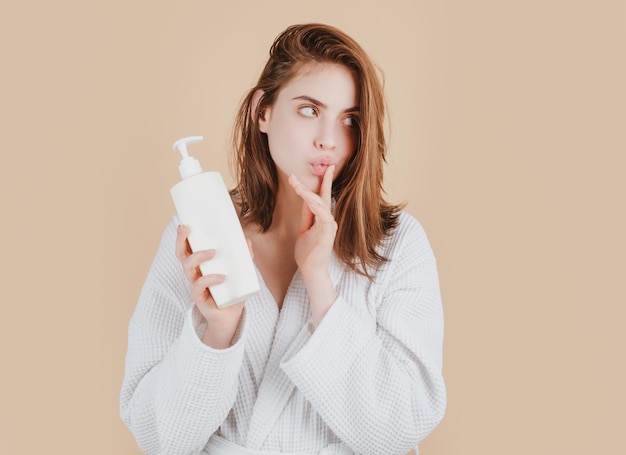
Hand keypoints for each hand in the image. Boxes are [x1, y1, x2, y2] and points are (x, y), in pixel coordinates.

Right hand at [175, 224, 246, 347]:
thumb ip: (243, 258)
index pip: (187, 249)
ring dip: (199, 257)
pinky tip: (222, 277)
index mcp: (200, 266)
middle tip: (186, 229)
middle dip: (181, 241)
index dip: (182, 237)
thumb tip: (247, 241)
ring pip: (188, 267)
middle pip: (181, 255)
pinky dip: (211, 279)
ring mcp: (195, 285)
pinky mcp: (199, 297)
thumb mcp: (239, 273)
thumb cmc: (230, 292)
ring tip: (213, 252)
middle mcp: (194, 274)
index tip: (183, 223)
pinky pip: (200, 285)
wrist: (230, 317)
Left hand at [289, 165, 337, 326]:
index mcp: (322, 218)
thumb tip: (305, 200)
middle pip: (324, 195)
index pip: (323, 196)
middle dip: (323, 180)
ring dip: (308, 192)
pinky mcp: (328, 232)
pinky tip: (308, 198)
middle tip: (321, 166)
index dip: (323, 181)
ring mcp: (330, 225)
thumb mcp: (304, 229)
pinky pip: (323, 215)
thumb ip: (307, 215)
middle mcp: (328, 219)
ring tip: (296, 183)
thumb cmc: (308, 253)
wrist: (311, 270)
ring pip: (321, 203)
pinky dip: (316, 205)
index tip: (324, 168)